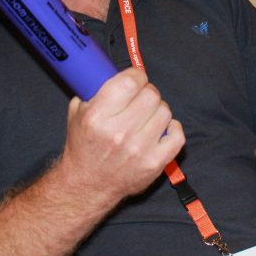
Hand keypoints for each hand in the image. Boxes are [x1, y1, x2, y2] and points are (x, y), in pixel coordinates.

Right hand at [59, 68, 184, 204]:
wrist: (87, 186)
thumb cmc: (84, 146)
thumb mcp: (78, 113)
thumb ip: (95, 89)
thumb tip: (115, 68)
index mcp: (98, 117)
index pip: (130, 81)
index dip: (136, 76)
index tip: (135, 79)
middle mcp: (119, 133)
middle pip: (151, 95)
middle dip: (147, 93)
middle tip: (140, 99)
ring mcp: (139, 150)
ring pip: (165, 112)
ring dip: (158, 111)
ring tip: (146, 118)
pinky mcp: (154, 163)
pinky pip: (178, 134)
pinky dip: (172, 129)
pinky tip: (159, 130)